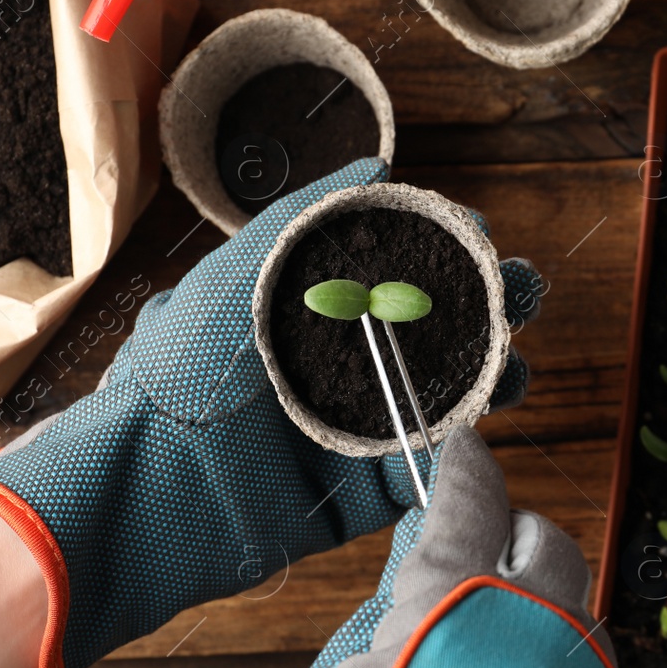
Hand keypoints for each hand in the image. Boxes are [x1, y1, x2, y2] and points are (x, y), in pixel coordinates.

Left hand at [0, 158, 543, 667]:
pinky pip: (422, 470)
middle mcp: (328, 369)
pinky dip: (459, 448)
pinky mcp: (355, 497)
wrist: (145, 491)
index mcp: (302, 313)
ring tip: (519, 360)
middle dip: (482, 309)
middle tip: (521, 292)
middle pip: (426, 333)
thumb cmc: (177, 372)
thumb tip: (377, 170)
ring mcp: (345, 435)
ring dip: (487, 376)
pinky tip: (485, 420)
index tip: (479, 237)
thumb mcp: (236, 274)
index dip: (440, 253)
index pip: (388, 273)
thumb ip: (305, 221)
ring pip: (436, 399)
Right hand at [247, 426, 660, 667]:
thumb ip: (402, 622)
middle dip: (517, 548)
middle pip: (553, 551)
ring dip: (543, 630)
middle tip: (483, 567)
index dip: (469, 475)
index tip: (468, 456)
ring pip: (584, 628)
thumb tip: (433, 575)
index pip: (472, 508)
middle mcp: (539, 646)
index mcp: (453, 616)